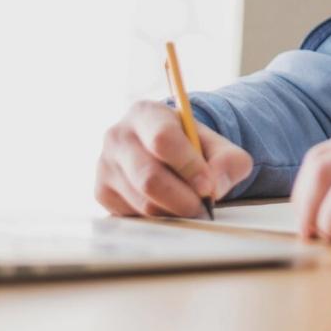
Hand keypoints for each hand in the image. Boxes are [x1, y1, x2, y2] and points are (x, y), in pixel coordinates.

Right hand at [95, 100, 252, 216]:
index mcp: (145, 113)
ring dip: (174, 211)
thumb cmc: (192, 146)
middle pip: (149, 178)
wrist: (164, 152)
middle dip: (183, 199)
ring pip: (143, 203)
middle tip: (204, 206)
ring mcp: (104, 165)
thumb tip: (215, 186)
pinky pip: (134, 216)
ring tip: (191, 205)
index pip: (163, 140)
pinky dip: (159, 218)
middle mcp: (117, 136)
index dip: (189, 166)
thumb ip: (229, 160)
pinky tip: (169, 205)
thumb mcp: (218, 144)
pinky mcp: (102, 192)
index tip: (209, 186)